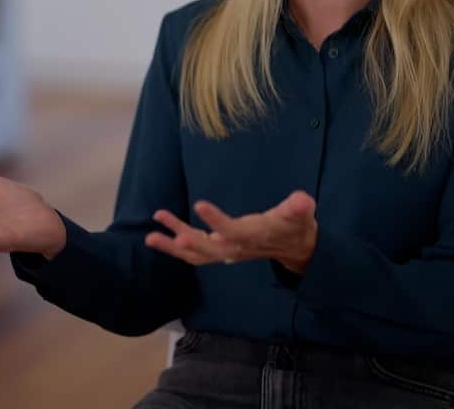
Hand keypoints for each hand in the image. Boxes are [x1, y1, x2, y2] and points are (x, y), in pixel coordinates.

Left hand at [145, 190, 318, 273]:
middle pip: (207, 249)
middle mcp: (236, 248)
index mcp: (253, 236)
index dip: (216, 220)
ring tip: (150, 236)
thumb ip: (299, 208)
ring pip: (196, 254)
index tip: (198, 204)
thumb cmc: (296, 225)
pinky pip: (195, 253)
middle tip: (164, 224)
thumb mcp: (302, 214)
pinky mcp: (221, 249)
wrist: (295, 247)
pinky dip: (177, 248)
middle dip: (185, 238)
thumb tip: (303, 201)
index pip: (232, 231)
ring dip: (173, 246)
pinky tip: (161, 236)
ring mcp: (227, 251)